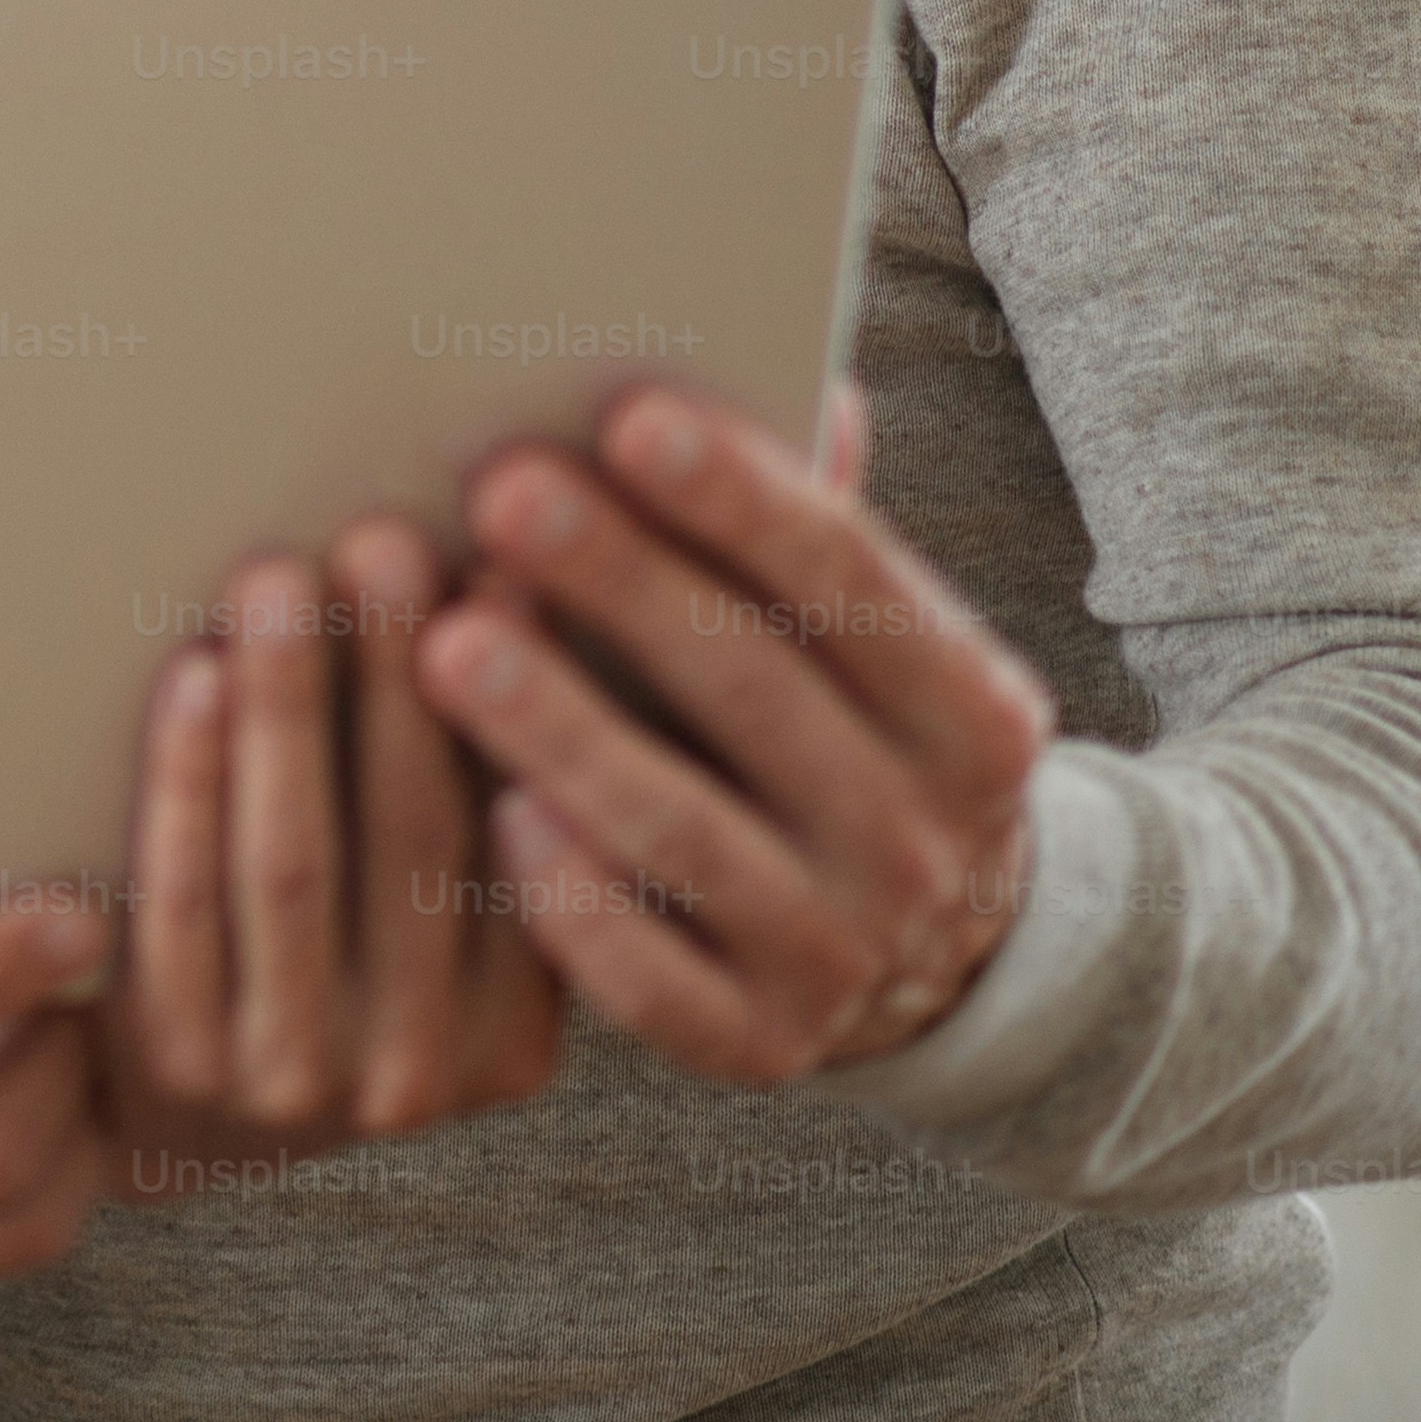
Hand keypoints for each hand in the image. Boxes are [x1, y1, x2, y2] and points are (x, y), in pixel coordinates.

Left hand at [98, 520, 560, 1190]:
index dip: (515, 706)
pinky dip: (187, 780)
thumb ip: (480, 805)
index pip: (525, 849)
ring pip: (293, 863)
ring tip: (280, 577)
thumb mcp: (433, 925)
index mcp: (513, 1040)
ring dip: (287, 706)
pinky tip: (196, 677)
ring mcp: (288, 1075)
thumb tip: (508, 586)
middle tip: (382, 543)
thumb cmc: (322, 956)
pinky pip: (180, 898)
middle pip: (413, 841)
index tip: (501, 577)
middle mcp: (413, 1074)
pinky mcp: (174, 1058)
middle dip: (396, 677)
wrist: (158, 1108)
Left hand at [417, 381, 1051, 1085]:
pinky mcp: (761, 1045)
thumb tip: (803, 376)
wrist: (940, 959)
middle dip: (624, 589)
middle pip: (757, 696)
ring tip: (448, 643)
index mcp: (972, 714)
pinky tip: (495, 819)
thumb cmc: (848, 733)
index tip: (630, 418)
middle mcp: (925, 839)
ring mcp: (846, 952)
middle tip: (502, 494)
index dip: (745, 502)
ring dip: (563, 732)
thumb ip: (820, 525)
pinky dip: (574, 905)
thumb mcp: (877, 641)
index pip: (853, 585)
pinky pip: (653, 981)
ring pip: (686, 834)